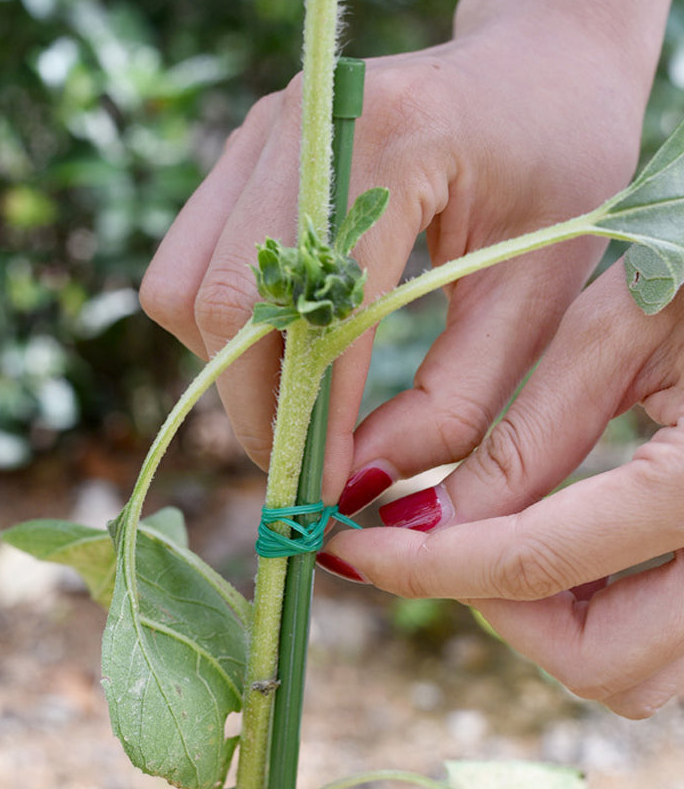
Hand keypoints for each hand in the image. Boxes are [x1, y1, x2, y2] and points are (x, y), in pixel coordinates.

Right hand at [141, 0, 656, 499]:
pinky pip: (191, 265)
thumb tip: (363, 480)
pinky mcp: (245, 153)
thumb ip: (456, 400)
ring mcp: (262, 134)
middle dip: (255, 407)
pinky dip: (224, 329)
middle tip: (305, 463)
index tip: (329, 491)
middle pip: (222, 305)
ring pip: (184, 288)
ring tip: (299, 402)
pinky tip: (285, 346)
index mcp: (394, 140)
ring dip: (230, 368)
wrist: (535, 68)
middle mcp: (304, 125)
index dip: (314, 419)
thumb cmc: (558, 171)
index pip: (317, 313)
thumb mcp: (537, 295)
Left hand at [319, 259, 683, 718]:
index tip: (350, 549)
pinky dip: (595, 609)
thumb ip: (526, 440)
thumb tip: (425, 523)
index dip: (422, 564)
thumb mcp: (614, 336)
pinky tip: (553, 540)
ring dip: (548, 622)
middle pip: (602, 659)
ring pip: (639, 667)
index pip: (529, 561)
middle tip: (431, 545)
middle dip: (498, 611)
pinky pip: (663, 634)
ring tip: (489, 540)